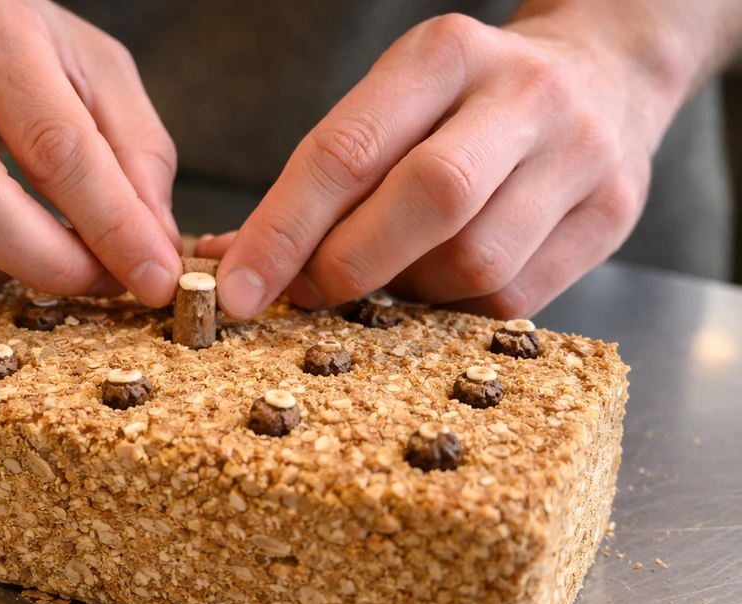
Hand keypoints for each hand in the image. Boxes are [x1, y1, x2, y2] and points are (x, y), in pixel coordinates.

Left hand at [203, 11, 680, 318]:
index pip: (347, 150)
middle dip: (347, 265)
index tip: (237, 289)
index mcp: (445, 55)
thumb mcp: (395, 106)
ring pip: (474, 261)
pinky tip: (440, 282)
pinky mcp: (611, 216)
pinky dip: (455, 309)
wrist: (604, 77)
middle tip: (305, 295)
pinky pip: (513, 299)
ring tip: (391, 274)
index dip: (283, 230)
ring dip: (408, 290)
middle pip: (427, 199)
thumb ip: (323, 180)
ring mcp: (579, 156)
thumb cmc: (466, 106)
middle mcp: (522, 96)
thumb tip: (230, 259)